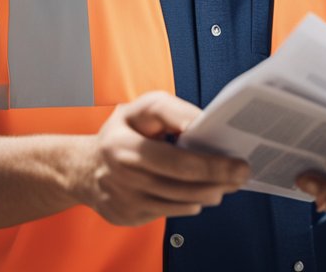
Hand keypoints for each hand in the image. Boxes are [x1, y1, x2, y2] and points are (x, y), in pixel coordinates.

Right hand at [81, 91, 250, 225]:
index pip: (176, 159)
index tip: (236, 159)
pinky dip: (189, 203)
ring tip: (227, 184)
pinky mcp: (128, 216)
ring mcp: (124, 199)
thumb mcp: (141, 109)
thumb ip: (172, 112)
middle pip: (182, 183)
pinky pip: (169, 212)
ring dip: (209, 193)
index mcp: (124, 143)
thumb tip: (203, 123)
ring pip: (179, 201)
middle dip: (218, 179)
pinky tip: (200, 194)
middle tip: (242, 173)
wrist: (84, 168)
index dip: (209, 161)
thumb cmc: (122, 132)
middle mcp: (122, 174)